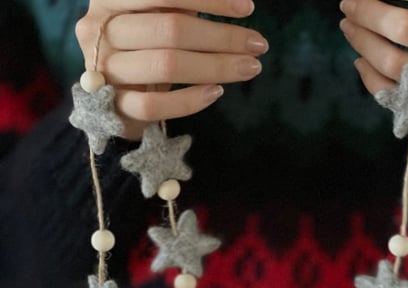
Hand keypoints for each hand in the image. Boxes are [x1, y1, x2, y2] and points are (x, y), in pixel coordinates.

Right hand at [75, 0, 268, 137]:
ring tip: (249, 67)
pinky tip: (216, 92)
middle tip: (258, 45)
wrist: (109, 99)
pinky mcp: (112, 106)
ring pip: (166, 66)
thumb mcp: (155, 18)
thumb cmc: (140, 49)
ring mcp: (103, 70)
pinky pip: (154, 106)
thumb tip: (236, 0)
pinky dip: (189, 100)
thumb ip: (181, 7)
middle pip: (170, 30)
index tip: (247, 7)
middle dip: (222, 36)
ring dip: (216, 67)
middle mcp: (98, 31)